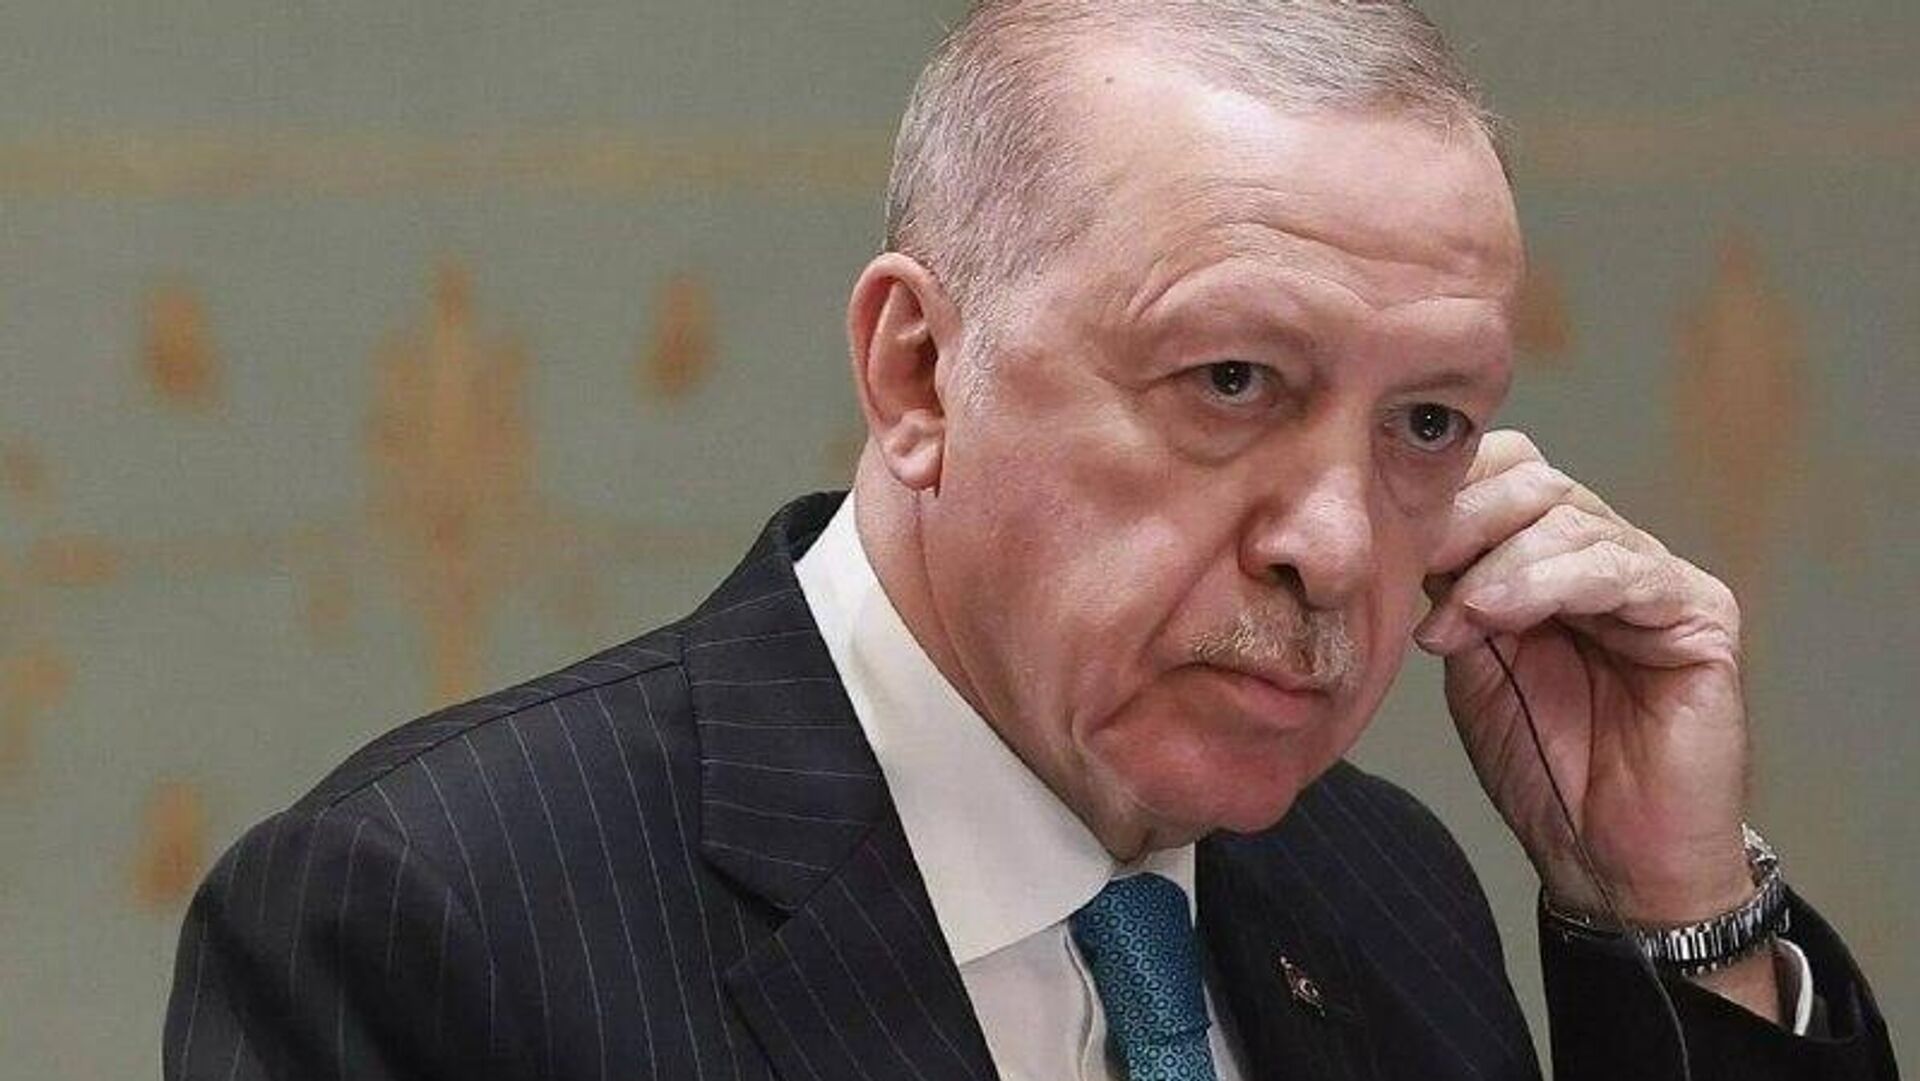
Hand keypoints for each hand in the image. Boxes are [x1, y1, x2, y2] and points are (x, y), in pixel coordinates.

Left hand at [1414, 431, 1754, 927]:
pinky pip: (1621, 569)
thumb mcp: (1471, 659)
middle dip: (1465, 517)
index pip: (1507, 472)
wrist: (1603, 857)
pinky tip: (1494, 613)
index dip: (1449, 487)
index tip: (1390, 531)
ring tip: (1453, 619)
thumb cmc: (1540, 765)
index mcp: (1551, 557)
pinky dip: (1545, 584)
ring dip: (1494, 565)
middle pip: (1536, 481)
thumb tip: (1407, 527)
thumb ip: (1450, 588)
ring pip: (1570, 519)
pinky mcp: (1700, 612)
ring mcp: (1657, 578)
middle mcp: (1609, 553)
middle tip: (1415, 564)